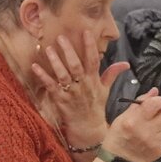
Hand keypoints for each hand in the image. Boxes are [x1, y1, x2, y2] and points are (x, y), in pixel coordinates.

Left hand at [29, 30, 127, 148]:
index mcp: (93, 80)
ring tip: (48, 49)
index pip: (93, 60)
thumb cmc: (95, 107)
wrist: (88, 129)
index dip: (90, 46)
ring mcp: (71, 93)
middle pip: (76, 65)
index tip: (85, 32)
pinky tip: (35, 67)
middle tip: (61, 37)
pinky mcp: (60, 100)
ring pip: (63, 75)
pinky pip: (50, 86)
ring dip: (55, 62)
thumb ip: (112, 74)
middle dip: (69, 51)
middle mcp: (82, 85)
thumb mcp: (105, 90)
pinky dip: (42, 76)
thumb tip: (125, 64)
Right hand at [102, 89, 160, 161]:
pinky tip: (151, 138)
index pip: (156, 103)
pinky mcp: (160, 150)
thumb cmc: (117, 139)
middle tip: (152, 116)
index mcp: (133, 121)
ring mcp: (154, 142)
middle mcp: (145, 132)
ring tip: (150, 128)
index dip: (157, 101)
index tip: (153, 103)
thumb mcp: (122, 117)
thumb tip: (154, 92)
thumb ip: (139, 103)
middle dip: (160, 112)